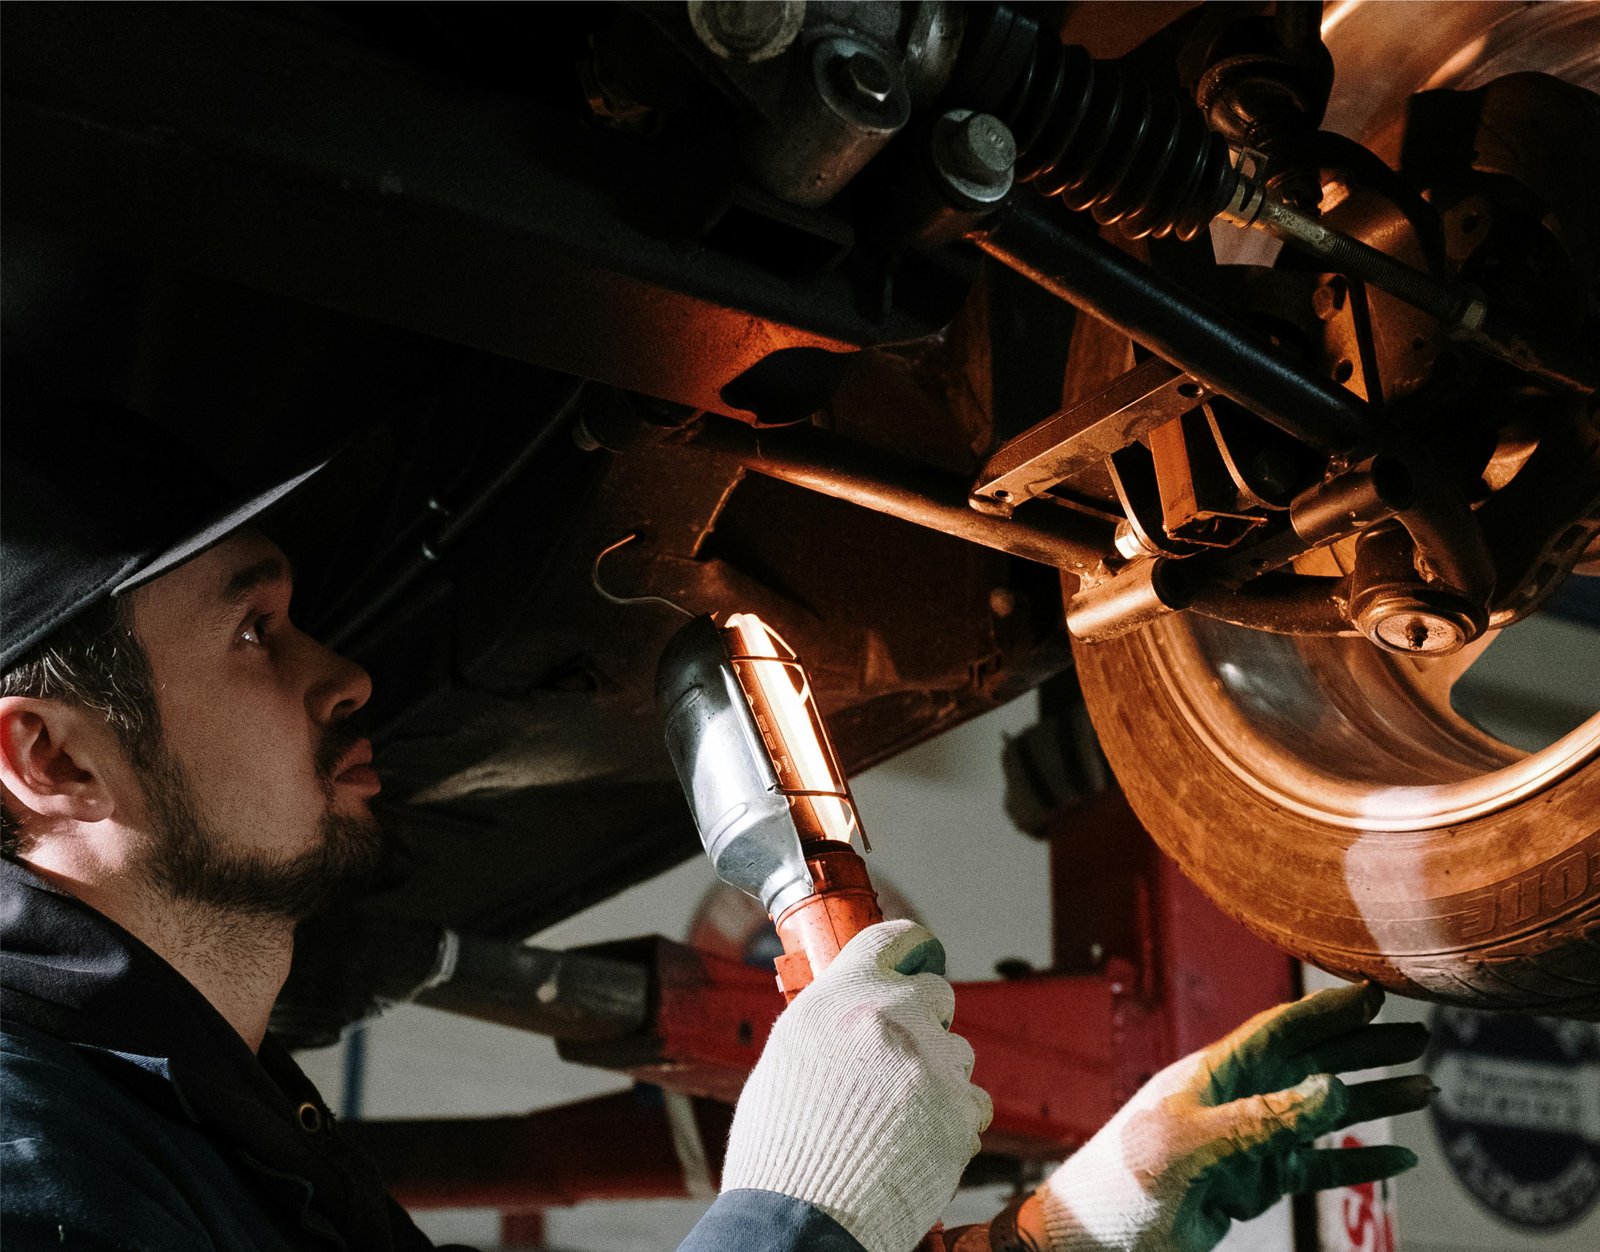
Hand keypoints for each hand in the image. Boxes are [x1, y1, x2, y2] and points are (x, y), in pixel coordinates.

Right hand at [720, 920, 992, 1251]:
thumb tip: (855, 1008)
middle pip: (936, 994)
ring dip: (938, 1074)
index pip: (893, 938)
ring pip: (958, 1052)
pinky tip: (916, 1142)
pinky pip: (973, 1102)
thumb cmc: (781, 1145)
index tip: (918, 954)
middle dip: (924, 1020)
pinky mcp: (959, 1114)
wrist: (801, 1219)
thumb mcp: (789, 1055)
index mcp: (842, 995)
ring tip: (897, 1116)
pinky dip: (952, 1119)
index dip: (910, 946)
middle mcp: (891, 1017)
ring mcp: (931, 1064)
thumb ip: (830, 1018)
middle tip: (896, 1059)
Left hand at [1027, 982, 1431, 1251]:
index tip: (1377, 991)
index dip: (1327, 1009)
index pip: (1279, 1029)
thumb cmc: (1123, 1183)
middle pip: (1310, 1061)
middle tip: (1420, 1037)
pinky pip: (1314, 1165)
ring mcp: (1246, 1141)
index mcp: (1211, 1074)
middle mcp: (1234, 1099)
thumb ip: (1260, 1118)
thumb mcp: (1188, 1146)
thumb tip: (1330, 1085)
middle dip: (1363, 1046)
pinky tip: (1397, 1158)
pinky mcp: (1251, 1183)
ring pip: (1320, 1112)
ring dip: (1371, 1100)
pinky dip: (1356, 1161)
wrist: (1096, 1241)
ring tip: (1425, 1089)